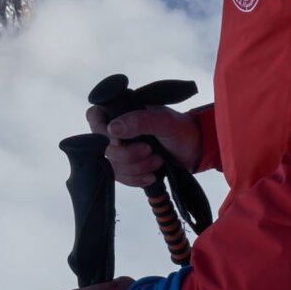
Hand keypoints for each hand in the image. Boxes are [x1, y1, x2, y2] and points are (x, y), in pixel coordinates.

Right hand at [86, 104, 201, 188]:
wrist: (195, 151)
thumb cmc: (181, 130)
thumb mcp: (164, 121)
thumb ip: (139, 121)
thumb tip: (112, 128)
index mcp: (123, 111)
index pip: (95, 116)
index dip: (100, 131)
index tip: (119, 141)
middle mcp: (118, 129)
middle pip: (102, 147)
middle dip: (127, 155)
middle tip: (150, 151)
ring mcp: (121, 149)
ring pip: (111, 165)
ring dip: (134, 168)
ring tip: (157, 162)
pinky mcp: (128, 166)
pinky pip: (120, 177)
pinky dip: (135, 179)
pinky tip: (150, 176)